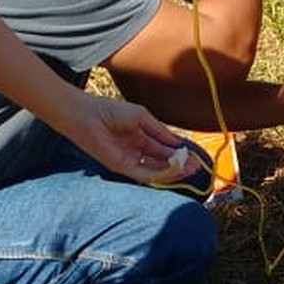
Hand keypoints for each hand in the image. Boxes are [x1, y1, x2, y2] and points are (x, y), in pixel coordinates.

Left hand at [68, 91, 197, 186]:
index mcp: (140, 137)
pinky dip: (159, 173)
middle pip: (162, 162)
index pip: (163, 149)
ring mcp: (129, 160)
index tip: (193, 155)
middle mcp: (136, 151)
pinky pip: (144, 173)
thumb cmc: (110, 110)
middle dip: (179, 164)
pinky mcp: (121, 166)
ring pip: (155, 170)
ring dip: (173, 171)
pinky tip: (172, 169)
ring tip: (189, 169)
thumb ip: (159, 131)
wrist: (87, 114)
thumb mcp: (141, 117)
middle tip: (196, 167)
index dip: (179, 153)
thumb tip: (177, 142)